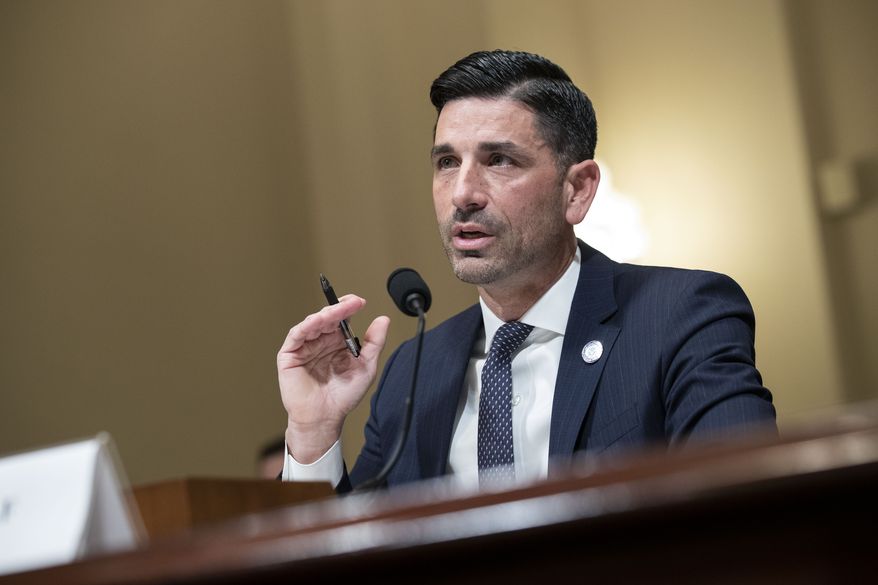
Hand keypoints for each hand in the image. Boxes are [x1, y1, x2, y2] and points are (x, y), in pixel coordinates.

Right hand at [277, 295, 389, 462]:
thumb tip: (383, 319)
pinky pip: (296, 335)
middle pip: (327, 318)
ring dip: (324, 315)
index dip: (348, 308)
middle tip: (352, 303)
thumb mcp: (366, 366)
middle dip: (339, 308)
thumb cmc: (343, 396)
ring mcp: (304, 347)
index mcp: (336, 343)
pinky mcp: (289, 355)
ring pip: (312, 323)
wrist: (325, 418)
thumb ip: (374, 343)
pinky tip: (317, 322)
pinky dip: (306, 326)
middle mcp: (320, 342)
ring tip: (337, 311)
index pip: (341, 319)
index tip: (360, 302)